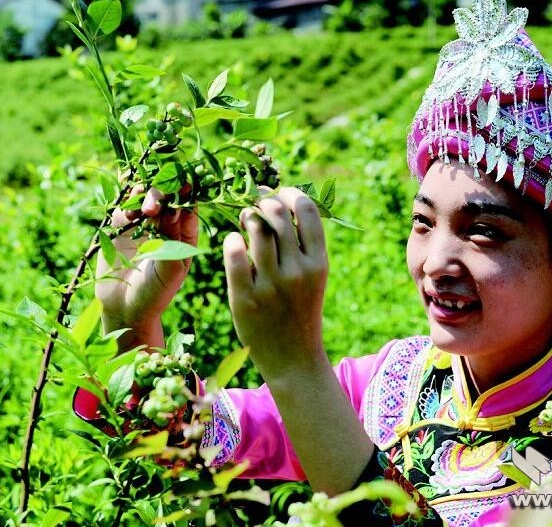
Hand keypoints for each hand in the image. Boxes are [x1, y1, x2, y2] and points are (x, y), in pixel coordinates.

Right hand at [96, 186, 197, 344]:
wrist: (126, 309)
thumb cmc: (155, 293)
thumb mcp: (170, 271)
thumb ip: (172, 241)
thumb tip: (173, 210)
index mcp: (185, 234)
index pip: (188, 207)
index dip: (186, 195)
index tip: (184, 186)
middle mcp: (165, 225)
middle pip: (166, 197)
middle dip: (163, 195)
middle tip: (155, 207)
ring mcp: (142, 224)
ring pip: (144, 198)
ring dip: (144, 196)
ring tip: (144, 210)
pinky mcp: (120, 227)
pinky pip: (123, 208)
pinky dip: (126, 205)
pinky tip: (127, 215)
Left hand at [223, 187, 327, 377]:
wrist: (293, 358)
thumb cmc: (300, 310)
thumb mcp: (313, 276)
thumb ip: (303, 244)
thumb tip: (282, 202)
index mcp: (319, 262)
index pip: (307, 210)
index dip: (290, 193)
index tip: (279, 194)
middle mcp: (298, 271)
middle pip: (277, 214)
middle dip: (263, 201)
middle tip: (255, 205)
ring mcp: (271, 285)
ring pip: (255, 229)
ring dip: (246, 217)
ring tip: (244, 221)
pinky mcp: (246, 298)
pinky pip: (235, 254)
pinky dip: (232, 240)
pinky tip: (233, 242)